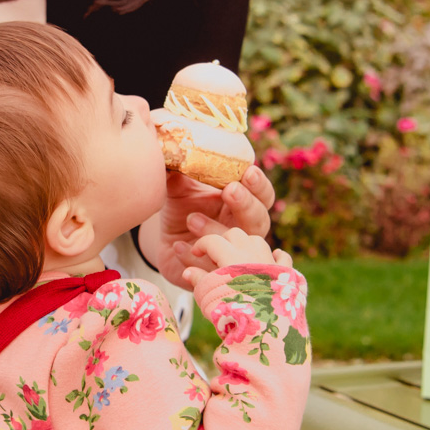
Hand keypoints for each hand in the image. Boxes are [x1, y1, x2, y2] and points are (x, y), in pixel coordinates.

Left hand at [140, 164, 275, 287]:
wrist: (166, 242)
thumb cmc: (183, 209)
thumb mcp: (180, 189)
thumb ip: (179, 173)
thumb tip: (170, 152)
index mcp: (243, 204)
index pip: (263, 195)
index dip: (259, 185)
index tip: (248, 172)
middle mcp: (245, 230)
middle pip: (260, 221)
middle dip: (246, 205)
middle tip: (229, 191)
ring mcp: (235, 256)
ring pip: (240, 248)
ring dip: (217, 232)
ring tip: (192, 219)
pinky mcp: (216, 277)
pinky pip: (212, 271)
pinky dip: (195, 259)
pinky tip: (178, 246)